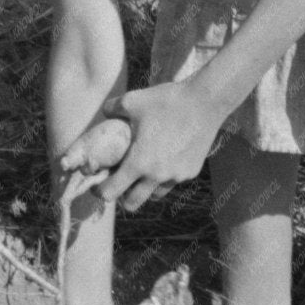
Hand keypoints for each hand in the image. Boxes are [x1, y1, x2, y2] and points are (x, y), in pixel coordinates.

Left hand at [93, 81, 224, 212]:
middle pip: (133, 203)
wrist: (205, 101)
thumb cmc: (167, 101)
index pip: (112, 192)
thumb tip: (104, 113)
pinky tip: (166, 157)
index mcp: (139, 163)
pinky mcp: (191, 172)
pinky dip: (165, 175)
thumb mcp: (132, 101)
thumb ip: (112, 109)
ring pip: (155, 194)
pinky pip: (173, 180)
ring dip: (145, 188)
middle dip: (122, 197)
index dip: (101, 191)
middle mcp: (157, 176)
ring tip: (144, 169)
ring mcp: (176, 176)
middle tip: (120, 182)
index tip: (99, 184)